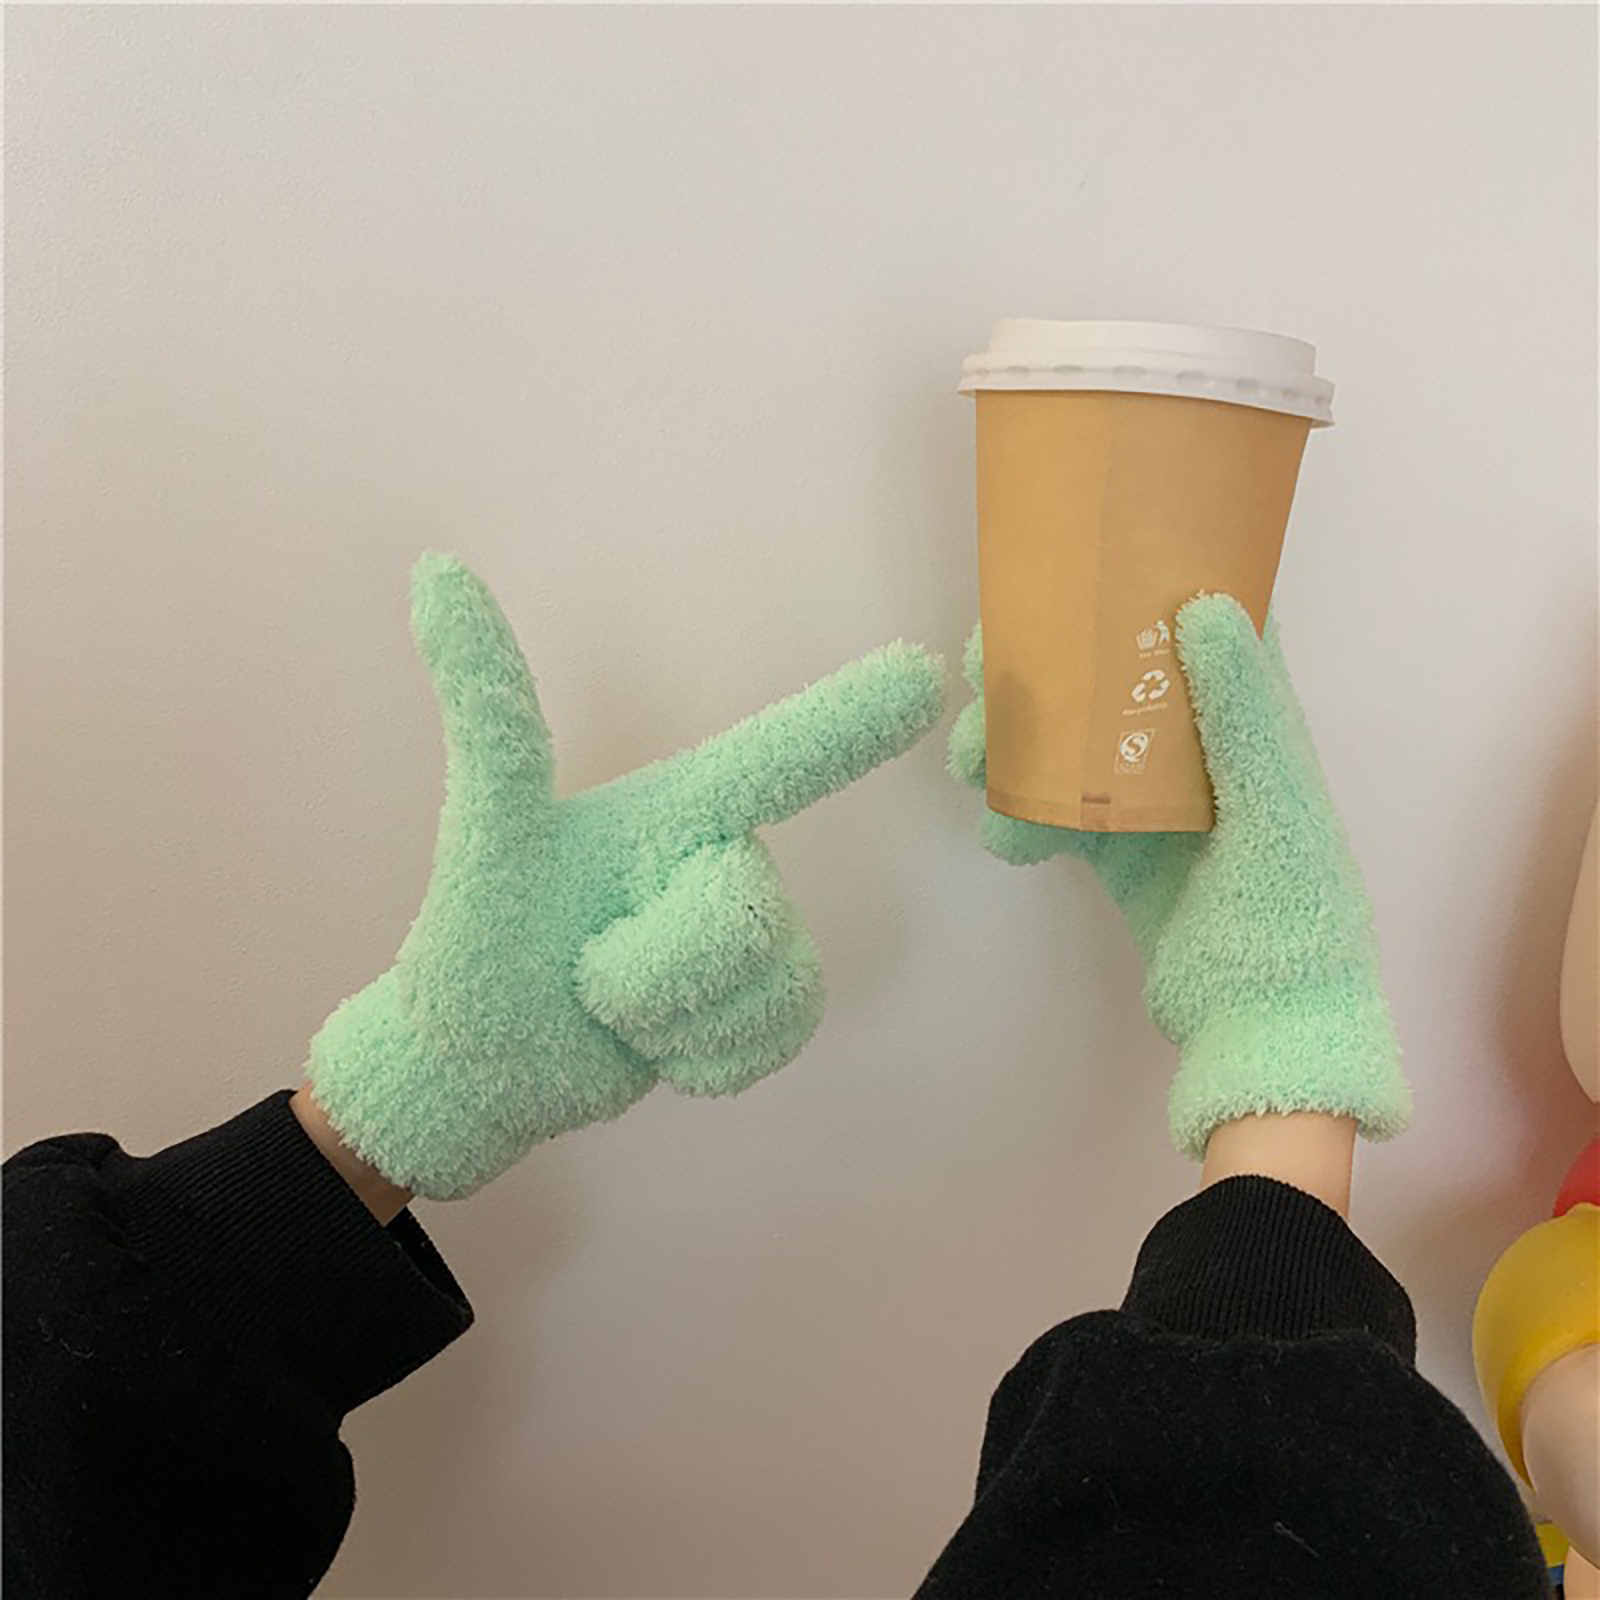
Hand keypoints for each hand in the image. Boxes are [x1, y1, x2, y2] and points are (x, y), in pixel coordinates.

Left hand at [309, 554, 944, 1198]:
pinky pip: (779, 1032)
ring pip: (765, 984)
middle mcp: (726, 859)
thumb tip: (435, 565)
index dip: (849, 722)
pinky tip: (656, 1046)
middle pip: (745, 916)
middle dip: (650, 967)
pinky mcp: (759, 1008)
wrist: (484, 1063)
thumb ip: (488, 709)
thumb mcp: (491, 824)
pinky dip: (706, 1059)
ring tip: (613, 1006)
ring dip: (670, 1021)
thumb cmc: (482, 933)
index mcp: (677, 806)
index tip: (924, 678)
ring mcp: (750, 938)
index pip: (774, 759)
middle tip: (586, 971)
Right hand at [950, 595, 1408, 1157]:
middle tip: (981, 671)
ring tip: (968, 759)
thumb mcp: (1271, 805)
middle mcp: (1196, 750)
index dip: (1135, 586)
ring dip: (1012, 742)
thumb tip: (1203, 603)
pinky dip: (1018, 817)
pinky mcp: (1118, 854)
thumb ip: (1240, 711)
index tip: (1068, 569)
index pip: (1194, 626)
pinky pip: (1055, 814)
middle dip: (1042, 670)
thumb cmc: (1290, 912)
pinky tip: (1002, 836)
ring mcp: (1152, 803)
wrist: (1265, 1028)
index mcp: (1248, 722)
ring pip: (1069, 743)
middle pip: (1108, 680)